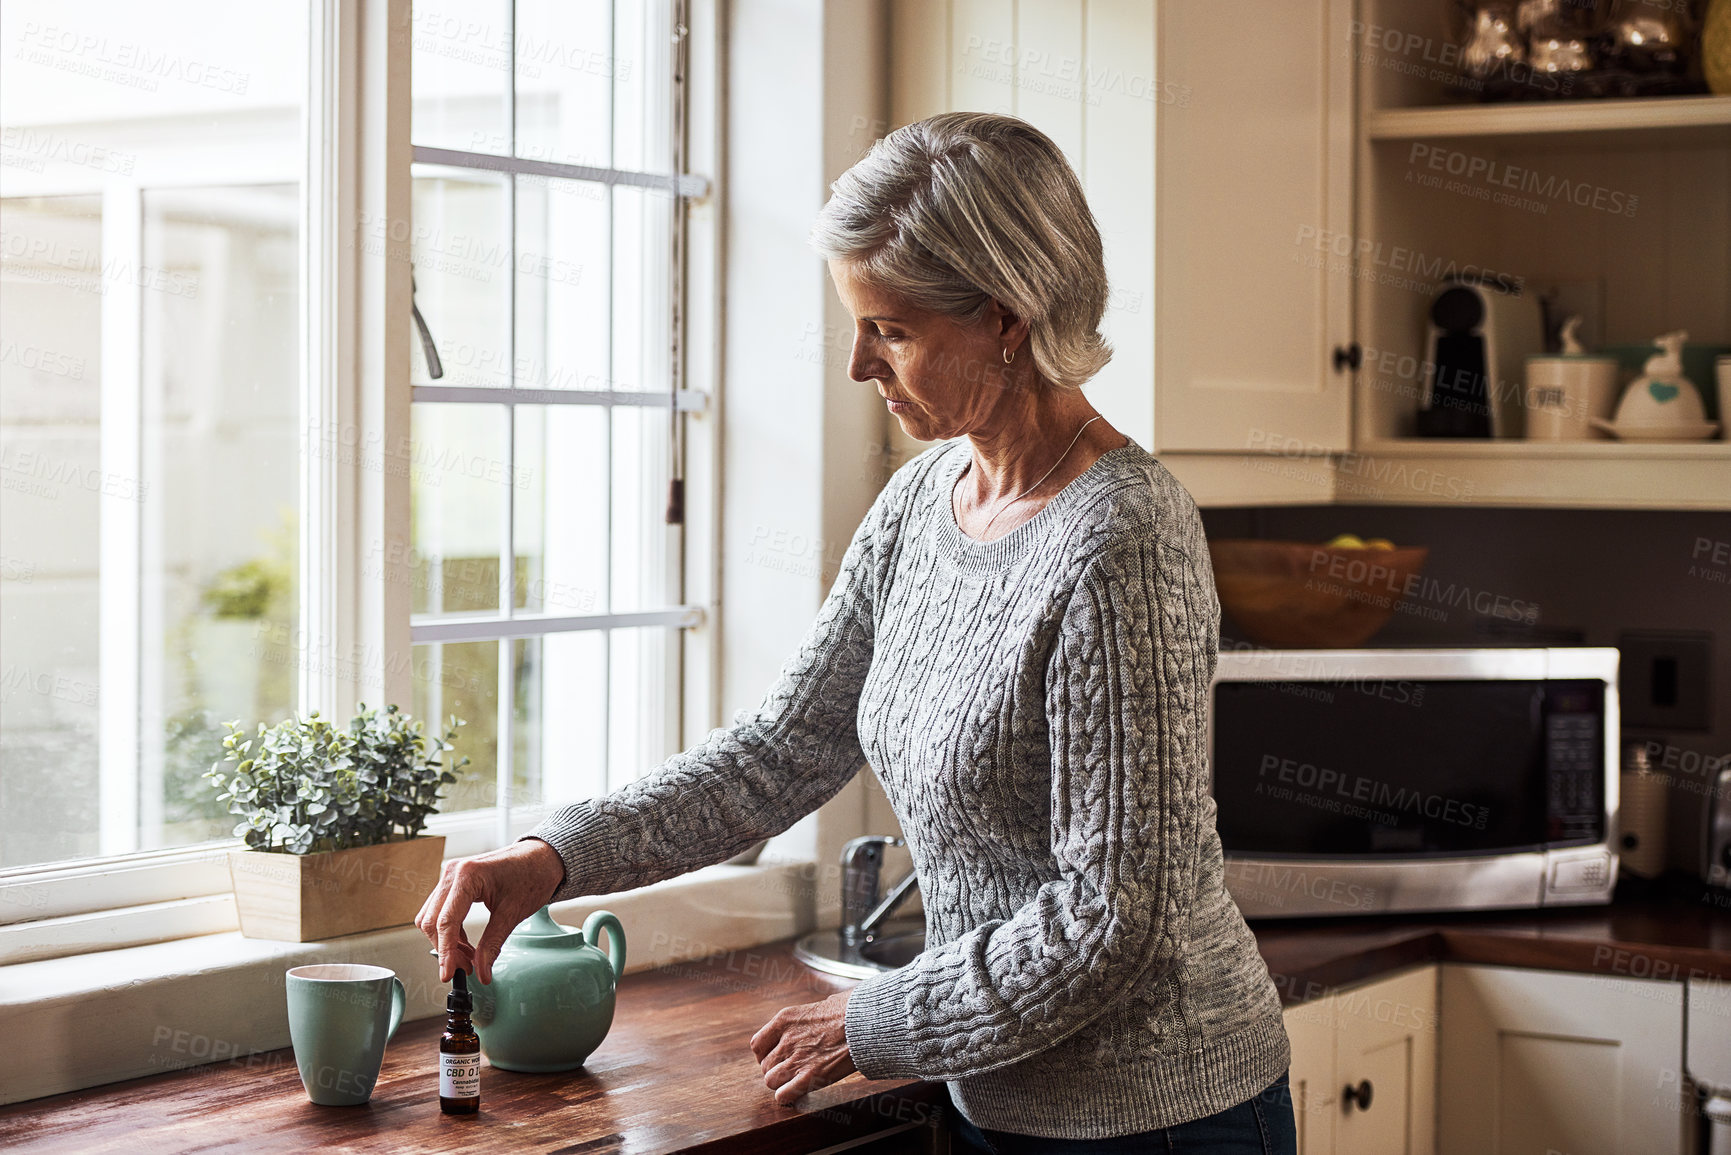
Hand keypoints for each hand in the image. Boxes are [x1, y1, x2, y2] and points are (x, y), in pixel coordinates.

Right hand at [415, 838, 566, 984]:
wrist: (542, 857)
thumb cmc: (532, 874)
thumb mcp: (513, 913)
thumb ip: (493, 945)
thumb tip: (482, 973)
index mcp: (468, 876)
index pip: (446, 921)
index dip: (446, 952)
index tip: (448, 974)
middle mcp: (453, 872)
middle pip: (432, 921)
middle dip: (446, 949)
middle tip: (466, 968)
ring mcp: (451, 875)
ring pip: (432, 917)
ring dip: (446, 941)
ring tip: (469, 958)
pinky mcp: (454, 881)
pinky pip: (441, 910)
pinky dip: (450, 930)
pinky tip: (466, 943)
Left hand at [750, 989, 857, 1105]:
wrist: (867, 1022)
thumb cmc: (852, 1010)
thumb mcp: (824, 1002)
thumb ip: (816, 1012)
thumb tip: (827, 1007)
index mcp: (785, 1019)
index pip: (757, 1044)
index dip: (765, 1054)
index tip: (775, 1057)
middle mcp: (786, 1040)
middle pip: (765, 1065)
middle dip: (776, 1070)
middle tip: (790, 1070)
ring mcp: (796, 1060)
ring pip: (770, 1081)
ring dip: (781, 1083)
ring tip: (794, 1081)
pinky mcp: (809, 1077)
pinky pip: (783, 1095)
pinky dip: (787, 1097)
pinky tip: (795, 1093)